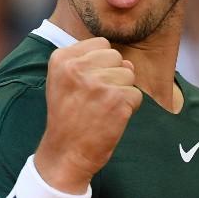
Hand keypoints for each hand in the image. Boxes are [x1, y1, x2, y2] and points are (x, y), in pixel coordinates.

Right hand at [35, 38, 140, 192]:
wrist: (66, 153)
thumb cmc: (68, 117)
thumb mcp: (63, 81)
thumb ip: (89, 62)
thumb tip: (128, 62)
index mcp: (62, 59)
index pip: (101, 44)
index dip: (102, 64)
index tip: (89, 84)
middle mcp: (78, 68)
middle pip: (117, 57)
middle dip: (114, 75)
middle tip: (98, 98)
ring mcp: (98, 83)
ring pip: (129, 74)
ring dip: (123, 92)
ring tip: (103, 108)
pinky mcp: (116, 100)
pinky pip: (136, 94)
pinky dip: (130, 108)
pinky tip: (112, 118)